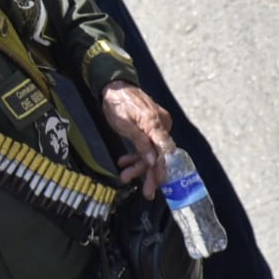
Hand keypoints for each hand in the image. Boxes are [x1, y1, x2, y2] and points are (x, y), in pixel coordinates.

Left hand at [101, 81, 172, 199]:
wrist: (114, 86)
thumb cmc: (117, 102)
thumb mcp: (123, 124)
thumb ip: (139, 142)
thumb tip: (152, 160)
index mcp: (155, 123)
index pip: (164, 150)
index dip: (162, 168)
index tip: (159, 182)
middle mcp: (161, 125)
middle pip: (159, 154)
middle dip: (150, 174)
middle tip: (147, 192)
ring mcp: (157, 126)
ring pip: (151, 152)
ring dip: (139, 166)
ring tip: (125, 176)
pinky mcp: (151, 128)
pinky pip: (147, 145)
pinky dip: (137, 155)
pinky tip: (125, 163)